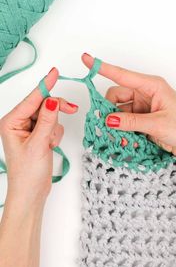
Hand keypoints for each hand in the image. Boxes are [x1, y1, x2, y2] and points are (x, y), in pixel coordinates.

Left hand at [0, 67, 78, 205]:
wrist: (32, 193)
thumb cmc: (27, 174)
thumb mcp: (38, 145)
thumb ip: (47, 121)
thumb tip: (52, 100)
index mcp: (12, 122)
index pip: (32, 99)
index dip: (45, 86)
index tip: (55, 73)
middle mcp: (19, 123)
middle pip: (43, 104)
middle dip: (56, 110)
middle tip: (72, 109)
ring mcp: (30, 129)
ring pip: (50, 114)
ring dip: (55, 127)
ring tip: (49, 143)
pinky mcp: (38, 135)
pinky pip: (53, 124)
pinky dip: (55, 133)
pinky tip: (50, 146)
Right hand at [82, 53, 175, 175]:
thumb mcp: (157, 124)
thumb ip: (131, 122)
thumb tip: (108, 119)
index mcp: (152, 86)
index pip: (122, 75)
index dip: (103, 67)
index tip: (86, 59)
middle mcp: (146, 94)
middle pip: (116, 96)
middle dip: (109, 110)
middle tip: (107, 125)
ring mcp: (143, 107)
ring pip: (119, 111)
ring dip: (116, 124)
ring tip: (122, 138)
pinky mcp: (143, 119)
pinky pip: (125, 121)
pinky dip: (122, 130)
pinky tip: (126, 140)